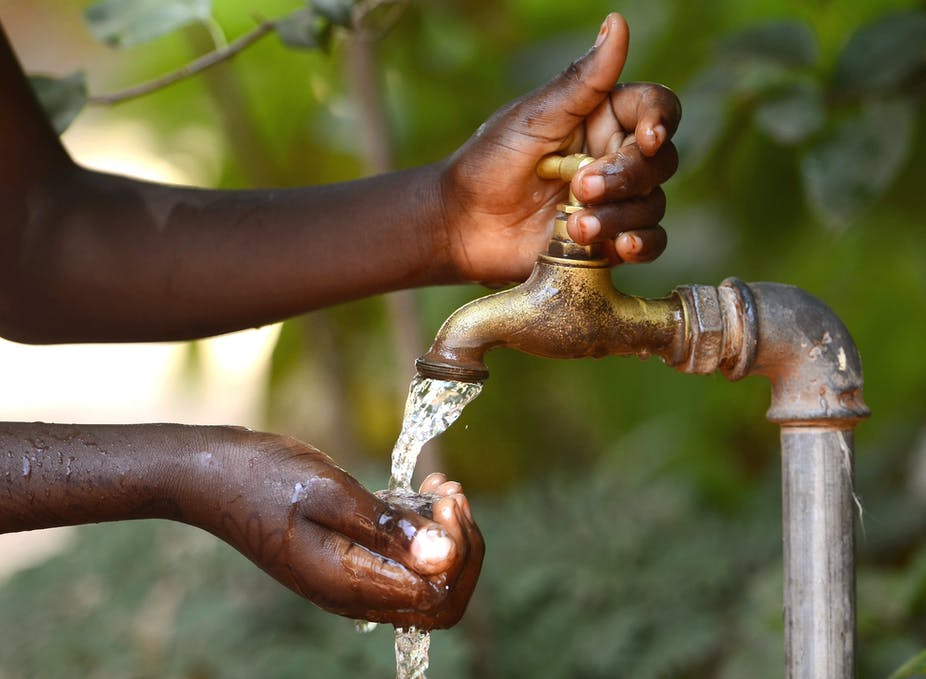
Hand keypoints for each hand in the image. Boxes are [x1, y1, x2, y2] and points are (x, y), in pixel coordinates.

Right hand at [199, 430, 482, 629]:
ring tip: (440, 489)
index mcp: (348, 583)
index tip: (446, 500)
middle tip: (452, 495)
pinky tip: (420, 495)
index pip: (437, 597)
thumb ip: (386, 528)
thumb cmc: (264, 477)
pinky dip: (421, 534)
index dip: (458, 552)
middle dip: (461, 549)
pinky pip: (400, 564)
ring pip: (423, 583)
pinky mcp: (346, 562)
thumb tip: (443, 557)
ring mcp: (350, 581)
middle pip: (439, 600)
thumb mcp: (329, 492)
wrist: (212, 477)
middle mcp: (353, 594)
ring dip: (445, 538)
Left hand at [439, 13, 680, 284]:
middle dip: (627, 176)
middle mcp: (615, 157)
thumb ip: (583, 80)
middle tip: (581, 188)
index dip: (661, 120)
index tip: (647, 138)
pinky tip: (619, 247)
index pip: (656, 108)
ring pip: (652, 204)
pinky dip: (641, 244)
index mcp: (603, 117)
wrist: (461, 223)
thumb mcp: (534, 117)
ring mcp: (614, 201)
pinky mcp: (608, 241)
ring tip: (578, 227)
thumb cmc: (489, 162)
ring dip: (620, 215)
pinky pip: (649, 243)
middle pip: (659, 161)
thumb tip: (618, 23)